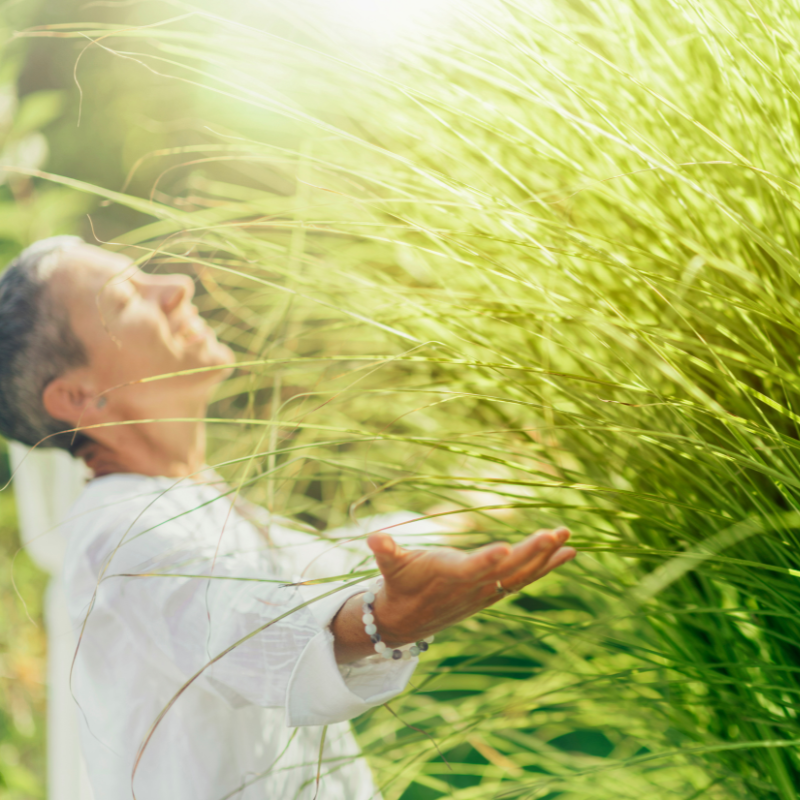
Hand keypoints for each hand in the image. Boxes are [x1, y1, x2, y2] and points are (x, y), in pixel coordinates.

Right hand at [366, 527, 574, 645]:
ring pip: (520, 574)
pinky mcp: (494, 593)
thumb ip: (386, 552)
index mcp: (446, 575)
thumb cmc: (399, 584)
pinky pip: (524, 578)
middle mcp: (471, 586)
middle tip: (555, 534)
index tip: (505, 549)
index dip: (485, 561)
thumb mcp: (390, 567)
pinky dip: (546, 566)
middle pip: (505, 570)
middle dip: (531, 552)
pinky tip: (568, 552)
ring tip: (568, 538)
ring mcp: (486, 592)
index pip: (469, 568)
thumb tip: (374, 538)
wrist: (408, 622)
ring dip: (545, 556)